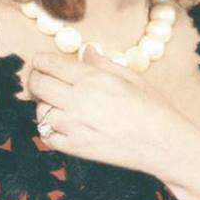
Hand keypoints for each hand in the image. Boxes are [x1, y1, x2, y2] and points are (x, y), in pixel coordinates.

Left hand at [28, 46, 192, 179]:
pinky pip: (46, 136)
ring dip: (43, 104)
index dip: (40, 60)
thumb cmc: (152, 107)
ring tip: (55, 102)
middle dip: (35, 78)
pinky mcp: (76, 149)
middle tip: (40, 79)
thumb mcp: (130, 76)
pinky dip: (48, 128)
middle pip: (38, 85)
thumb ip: (102, 63)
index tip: (40, 60)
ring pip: (39, 111)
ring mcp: (74, 127)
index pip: (50, 64)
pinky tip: (60, 123)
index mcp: (92, 78)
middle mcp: (78, 101)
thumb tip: (86, 51)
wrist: (164, 144)